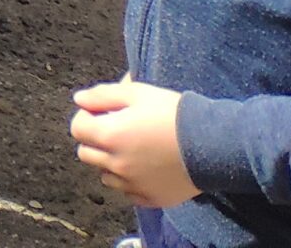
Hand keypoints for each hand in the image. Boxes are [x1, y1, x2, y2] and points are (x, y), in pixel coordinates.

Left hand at [72, 80, 196, 207]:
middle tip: (117, 130)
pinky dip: (130, 182)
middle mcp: (116, 164)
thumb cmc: (173, 113)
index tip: (104, 113)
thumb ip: (103, 95)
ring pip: (105, 176)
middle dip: (95, 140)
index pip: (77, 129)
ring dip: (111, 163)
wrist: (213, 144)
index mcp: (109, 136)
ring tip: (133, 150)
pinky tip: (146, 168)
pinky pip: (128, 192)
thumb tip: (79, 100)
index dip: (87, 117)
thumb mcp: (137, 93)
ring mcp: (133, 184)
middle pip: (86, 153)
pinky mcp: (151, 198)